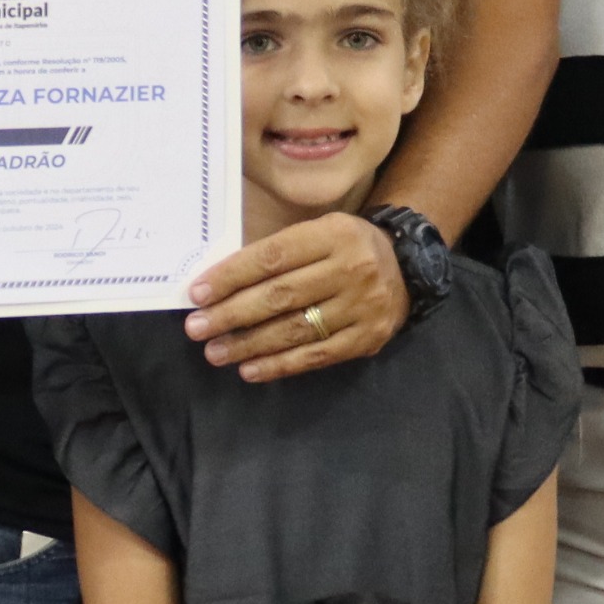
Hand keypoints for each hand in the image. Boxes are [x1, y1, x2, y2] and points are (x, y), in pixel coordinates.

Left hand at [186, 214, 403, 382]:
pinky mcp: (367, 338)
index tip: (197, 294)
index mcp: (333, 235)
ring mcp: (362, 307)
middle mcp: (351, 269)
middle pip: (281, 296)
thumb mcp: (317, 233)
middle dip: (232, 314)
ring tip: (216, 353)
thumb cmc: (344, 248)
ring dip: (249, 345)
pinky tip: (250, 370)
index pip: (272, 257)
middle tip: (197, 328)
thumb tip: (219, 286)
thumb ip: (276, 255)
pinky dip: (280, 365)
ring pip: (295, 330)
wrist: (406, 267)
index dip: (232, 276)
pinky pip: (316, 356)